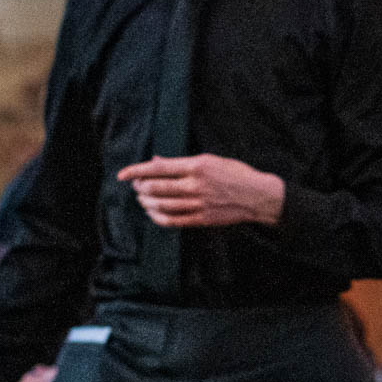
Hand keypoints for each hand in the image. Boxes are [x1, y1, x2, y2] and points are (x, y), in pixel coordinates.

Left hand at [117, 154, 284, 227]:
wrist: (259, 196)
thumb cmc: (236, 174)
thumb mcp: (211, 160)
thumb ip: (182, 162)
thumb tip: (157, 161)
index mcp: (197, 166)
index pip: (158, 168)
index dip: (136, 171)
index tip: (122, 174)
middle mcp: (195, 185)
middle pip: (156, 187)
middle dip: (140, 187)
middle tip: (137, 186)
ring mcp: (198, 204)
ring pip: (161, 205)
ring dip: (146, 202)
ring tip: (142, 199)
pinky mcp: (202, 219)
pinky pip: (172, 221)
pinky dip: (158, 218)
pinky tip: (153, 213)